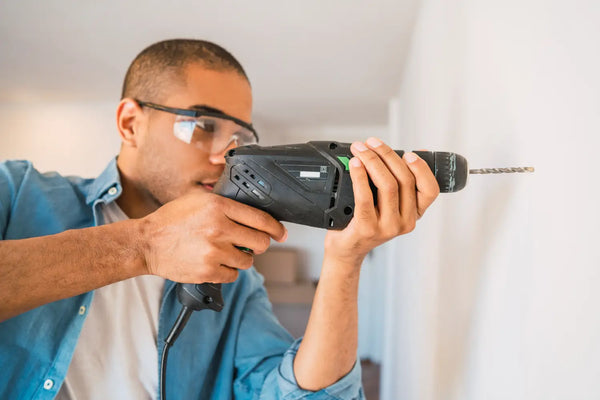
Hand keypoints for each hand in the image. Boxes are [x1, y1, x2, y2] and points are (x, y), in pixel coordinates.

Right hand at [140, 192, 286, 282]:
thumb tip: (253, 212)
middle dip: (260, 244)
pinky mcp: (209, 271)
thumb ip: (225, 204)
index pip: (261, 219)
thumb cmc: (172, 221)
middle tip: (250, 243)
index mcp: (219, 207)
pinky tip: (215, 262)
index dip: (276, 229)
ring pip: (248, 260)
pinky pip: (234, 275)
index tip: (281, 233)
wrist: (147, 243)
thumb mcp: (198, 200)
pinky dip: (228, 270)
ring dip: (241, 258)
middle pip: (260, 242)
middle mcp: (219, 228)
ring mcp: (214, 252)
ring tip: (225, 252)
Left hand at [324, 137, 439, 265]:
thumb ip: (398, 182)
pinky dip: (360, 176)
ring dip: (372, 161)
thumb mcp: (387, 203)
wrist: (346, 249)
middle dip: (387, 155)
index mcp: (414, 214)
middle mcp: (405, 222)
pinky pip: (365, 197)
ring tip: (360, 149)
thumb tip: (414, 153)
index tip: (408, 153)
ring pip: (387, 185)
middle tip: (372, 142)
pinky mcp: (367, 228)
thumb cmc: (366, 222)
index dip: (422, 168)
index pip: (430, 190)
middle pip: (404, 180)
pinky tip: (355, 165)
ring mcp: (387, 227)